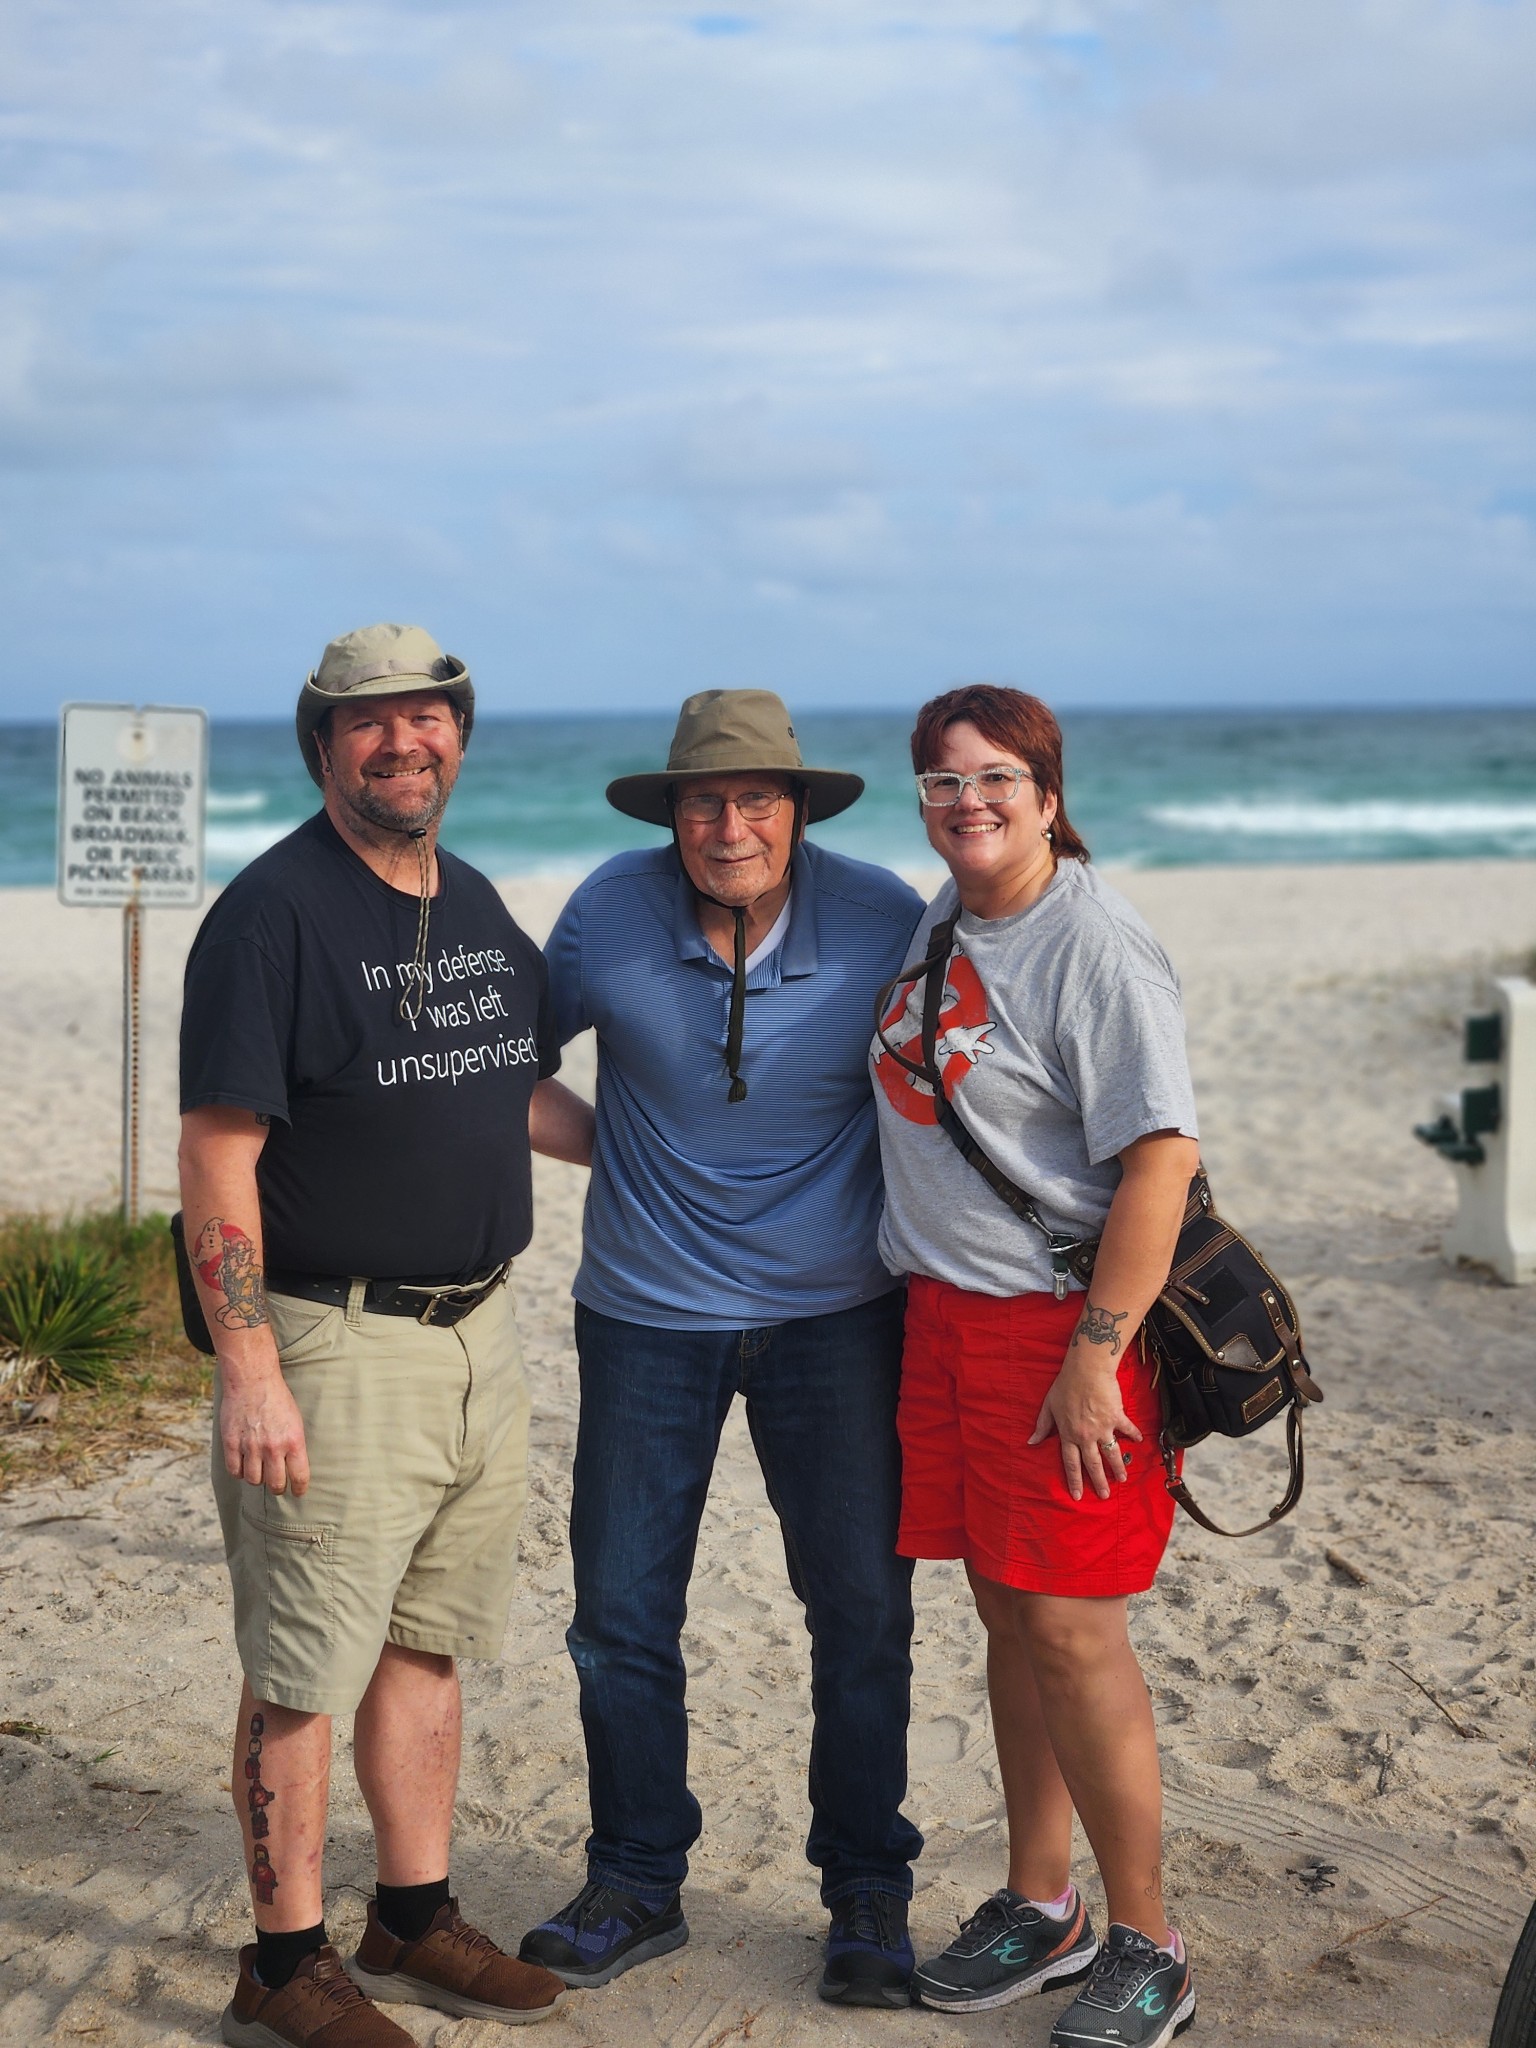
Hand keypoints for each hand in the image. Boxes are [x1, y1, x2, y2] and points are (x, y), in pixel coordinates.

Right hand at [219, 1370, 309, 1496]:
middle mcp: (273, 1447)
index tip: (298, 1492)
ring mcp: (250, 1446)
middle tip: (277, 1484)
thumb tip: (294, 1469)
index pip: (299, 1477)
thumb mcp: (295, 1421)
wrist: (252, 1380)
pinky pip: (235, 1471)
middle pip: (275, 1485)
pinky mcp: (231, 1444)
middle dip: (277, 1487)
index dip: (299, 1489)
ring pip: (253, 1480)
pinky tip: (243, 1465)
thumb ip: (294, 1445)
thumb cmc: (277, 1399)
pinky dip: (239, 1472)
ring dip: (257, 1478)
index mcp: (293, 1441)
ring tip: (259, 1470)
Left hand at [1028, 1350, 1142, 1502]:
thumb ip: (1042, 1426)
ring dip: (1117, 1467)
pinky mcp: (1116, 1417)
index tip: (1077, 1496)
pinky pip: (1127, 1429)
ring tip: (1123, 1479)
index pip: (1070, 1463)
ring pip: (1111, 1453)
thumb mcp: (1048, 1406)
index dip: (1074, 1480)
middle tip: (1104, 1496)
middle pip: (1092, 1464)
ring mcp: (1102, 1428)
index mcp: (1068, 1434)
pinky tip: (1139, 1441)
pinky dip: (1134, 1434)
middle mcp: (1086, 1436)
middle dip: (1098, 1482)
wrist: (1086, 1370)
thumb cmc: (1065, 1385)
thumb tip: (1031, 1442)